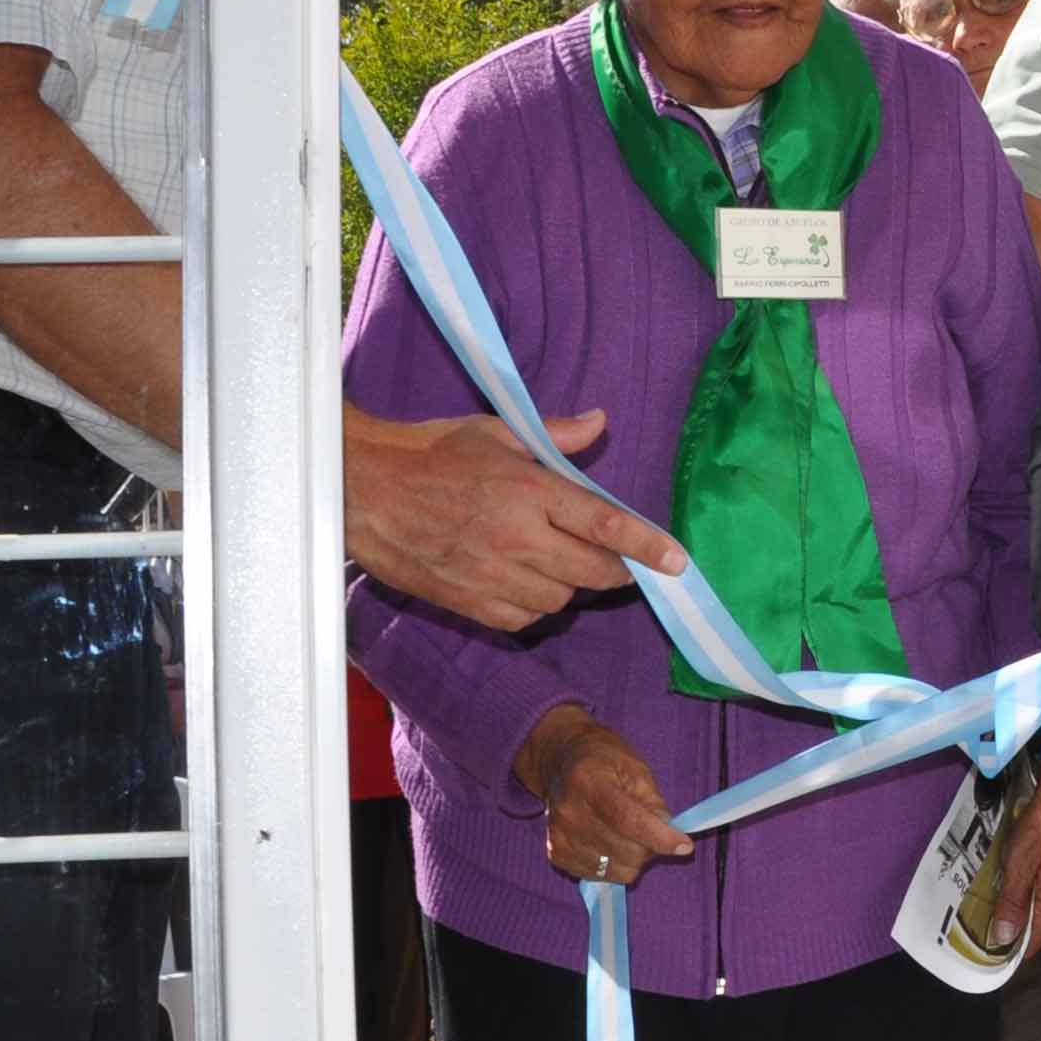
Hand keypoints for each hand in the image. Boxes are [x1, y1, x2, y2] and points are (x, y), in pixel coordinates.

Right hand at [344, 405, 687, 631]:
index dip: (646, 545)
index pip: (603, 524)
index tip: (677, 561)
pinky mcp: (467, 602)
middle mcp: (515, 537)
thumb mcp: (495, 432)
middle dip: (617, 570)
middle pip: (592, 572)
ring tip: (557, 561)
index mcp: (527, 490)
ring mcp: (491, 575)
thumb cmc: (429, 454)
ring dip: (571, 585)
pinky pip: (524, 619)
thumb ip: (554, 435)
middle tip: (621, 561)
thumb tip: (599, 422)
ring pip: (560, 599)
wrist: (363, 490)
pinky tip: (525, 582)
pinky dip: (535, 606)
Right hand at [515, 704, 681, 889]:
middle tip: (653, 830)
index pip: (628, 820)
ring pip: (617, 870)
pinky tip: (610, 842)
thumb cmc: (602, 760)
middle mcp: (569, 813)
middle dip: (651, 846)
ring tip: (628, 834)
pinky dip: (615, 864)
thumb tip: (668, 831)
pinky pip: (601, 876)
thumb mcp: (634, 767)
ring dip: (634, 858)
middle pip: (626, 851)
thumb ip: (652, 800)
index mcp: (589, 783)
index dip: (660, 838)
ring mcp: (559, 838)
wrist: (559, 762)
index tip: (685, 846)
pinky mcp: (557, 855)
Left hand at [993, 766, 1040, 945]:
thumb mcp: (1020, 860)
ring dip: (1027, 901)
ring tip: (1002, 887)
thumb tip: (1003, 938)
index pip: (1032, 943)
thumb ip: (1013, 900)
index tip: (987, 944)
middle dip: (1016, 921)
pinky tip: (1026, 871)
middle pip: (1040, 925)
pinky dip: (1039, 886)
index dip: (1010, 947)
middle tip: (987, 907)